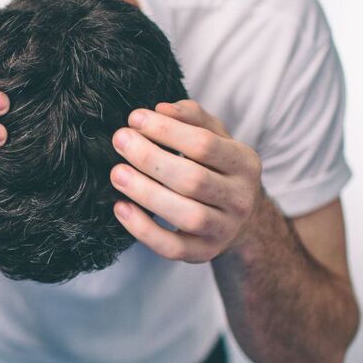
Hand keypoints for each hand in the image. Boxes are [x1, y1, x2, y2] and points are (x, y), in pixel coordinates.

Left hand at [110, 100, 262, 262]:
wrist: (239, 218)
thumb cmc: (216, 169)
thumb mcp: (215, 137)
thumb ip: (191, 118)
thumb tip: (161, 109)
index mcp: (245, 163)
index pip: (205, 145)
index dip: (167, 131)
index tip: (135, 119)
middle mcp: (240, 199)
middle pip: (193, 180)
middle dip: (151, 159)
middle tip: (120, 141)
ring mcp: (224, 230)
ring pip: (187, 216)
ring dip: (146, 193)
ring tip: (117, 173)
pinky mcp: (204, 253)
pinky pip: (173, 247)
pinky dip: (143, 229)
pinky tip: (121, 207)